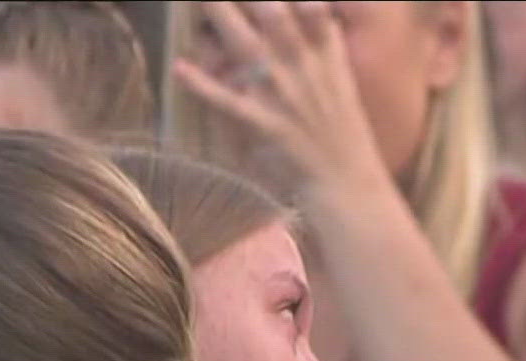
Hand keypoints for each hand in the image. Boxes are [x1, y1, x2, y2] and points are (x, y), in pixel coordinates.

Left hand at [174, 2, 393, 190]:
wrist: (345, 179)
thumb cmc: (341, 127)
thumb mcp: (341, 74)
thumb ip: (326, 37)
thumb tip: (315, 7)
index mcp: (324, 50)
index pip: (308, 5)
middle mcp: (302, 64)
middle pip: (271, 13)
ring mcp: (281, 93)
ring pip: (246, 45)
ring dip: (219, 16)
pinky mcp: (263, 123)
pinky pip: (228, 101)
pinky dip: (203, 85)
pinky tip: (180, 67)